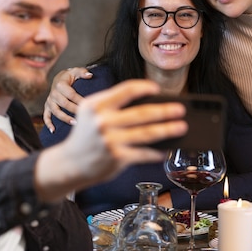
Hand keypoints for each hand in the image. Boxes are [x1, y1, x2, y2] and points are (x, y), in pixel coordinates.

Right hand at [35, 79, 187, 201]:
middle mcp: (102, 121)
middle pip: (141, 113)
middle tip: (180, 109)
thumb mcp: (90, 112)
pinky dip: (157, 152)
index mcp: (96, 105)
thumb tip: (147, 102)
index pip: (126, 90)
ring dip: (167, 130)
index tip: (157, 89)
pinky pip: (143, 153)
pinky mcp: (117, 158)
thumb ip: (112, 104)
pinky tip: (166, 149)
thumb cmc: (85, 135)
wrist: (70, 163)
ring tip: (181, 127)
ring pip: (146, 134)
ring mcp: (110, 141)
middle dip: (165, 111)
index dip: (144, 87)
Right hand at [43, 66, 91, 131]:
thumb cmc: (70, 76)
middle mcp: (53, 93)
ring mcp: (50, 101)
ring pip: (56, 111)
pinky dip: (48, 123)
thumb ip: (82, 72)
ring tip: (75, 123)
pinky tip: (53, 130)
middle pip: (64, 104)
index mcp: (60, 84)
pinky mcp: (47, 107)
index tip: (88, 105)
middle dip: (74, 110)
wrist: (59, 79)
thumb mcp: (76, 71)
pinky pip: (46, 116)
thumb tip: (90, 75)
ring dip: (65, 118)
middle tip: (84, 116)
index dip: (80, 100)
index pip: (71, 94)